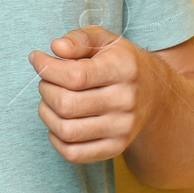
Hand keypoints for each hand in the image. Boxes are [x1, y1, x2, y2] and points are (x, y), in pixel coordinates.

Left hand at [28, 26, 163, 163]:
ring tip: (49, 100)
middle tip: (46, 81)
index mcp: (123, 69)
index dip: (46, 67)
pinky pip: (74, 154)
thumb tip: (56, 48)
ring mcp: (122, 128)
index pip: (75, 75)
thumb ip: (79, 38)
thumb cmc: (122, 63)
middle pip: (66, 105)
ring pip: (66, 131)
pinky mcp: (116, 148)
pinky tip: (58, 122)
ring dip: (46, 114)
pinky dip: (56, 139)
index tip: (37, 59)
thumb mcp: (106, 40)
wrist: (157, 95)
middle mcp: (125, 101)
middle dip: (45, 90)